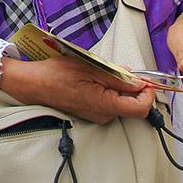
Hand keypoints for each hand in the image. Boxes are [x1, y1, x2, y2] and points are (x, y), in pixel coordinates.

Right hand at [0, 56, 154, 123]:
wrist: (34, 84)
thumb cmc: (57, 74)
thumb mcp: (91, 68)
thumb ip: (118, 77)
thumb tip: (139, 82)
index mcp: (105, 105)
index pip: (141, 108)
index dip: (148, 92)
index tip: (145, 78)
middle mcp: (103, 115)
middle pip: (131, 102)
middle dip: (129, 83)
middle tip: (114, 67)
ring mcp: (96, 115)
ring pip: (119, 99)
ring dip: (116, 83)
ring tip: (98, 70)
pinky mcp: (91, 111)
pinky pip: (108, 100)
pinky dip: (107, 87)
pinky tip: (92, 77)